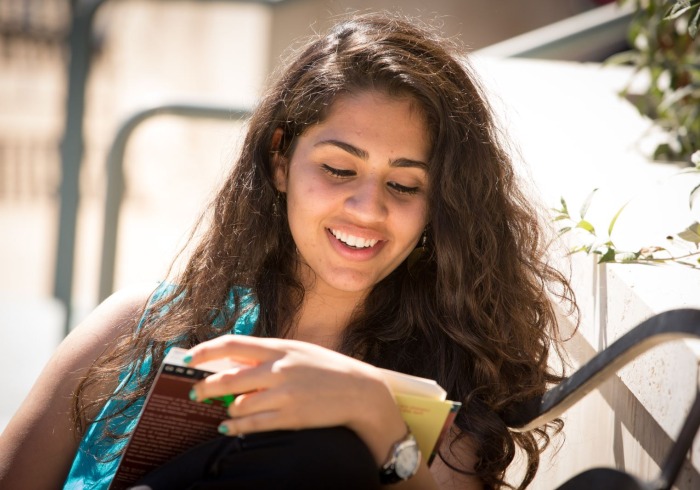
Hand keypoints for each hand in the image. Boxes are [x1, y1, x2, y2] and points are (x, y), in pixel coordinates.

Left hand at [185, 335, 406, 462]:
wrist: (360, 391)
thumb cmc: (326, 368)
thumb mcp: (298, 351)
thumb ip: (268, 355)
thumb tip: (232, 362)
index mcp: (279, 348)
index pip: (232, 344)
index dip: (206, 351)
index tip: (189, 358)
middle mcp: (279, 370)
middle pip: (228, 379)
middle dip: (204, 387)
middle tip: (193, 392)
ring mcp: (284, 395)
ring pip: (237, 405)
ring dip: (227, 410)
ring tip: (226, 410)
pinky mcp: (291, 417)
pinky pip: (253, 425)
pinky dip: (236, 427)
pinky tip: (229, 427)